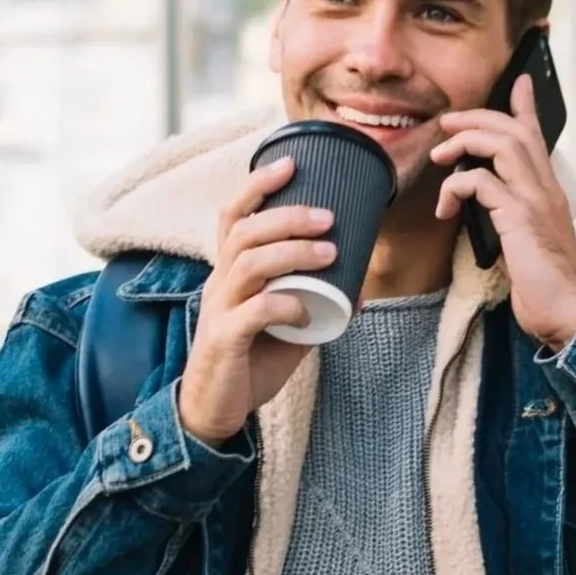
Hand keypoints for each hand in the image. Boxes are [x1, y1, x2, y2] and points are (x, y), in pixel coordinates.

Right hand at [178, 157, 336, 446]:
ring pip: (248, 265)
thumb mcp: (288, 329)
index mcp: (230, 274)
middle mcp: (219, 284)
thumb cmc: (250, 363)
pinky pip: (253, 312)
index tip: (290, 162)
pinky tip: (307, 312)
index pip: (234, 216)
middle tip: (328, 217)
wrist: (215, 411)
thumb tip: (360, 288)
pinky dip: (284, 306)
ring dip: (292, 253)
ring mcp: (218, 311)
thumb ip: (315, 305)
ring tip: (330, 252)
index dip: (258, 185)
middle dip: (287, 217)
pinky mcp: (224, 340)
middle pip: (244, 233)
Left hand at [430, 74, 575, 348]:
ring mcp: (535, 201)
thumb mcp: (530, 245)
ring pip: (501, 145)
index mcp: (549, 194)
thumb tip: (489, 211)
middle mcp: (546, 189)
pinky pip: (481, 183)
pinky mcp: (520, 219)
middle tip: (448, 122)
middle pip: (514, 131)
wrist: (569, 315)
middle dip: (477, 119)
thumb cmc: (547, 288)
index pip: (537, 138)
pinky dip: (457, 187)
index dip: (525, 107)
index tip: (516, 84)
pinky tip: (445, 208)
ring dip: (464, 143)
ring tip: (440, 156)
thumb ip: (515, 221)